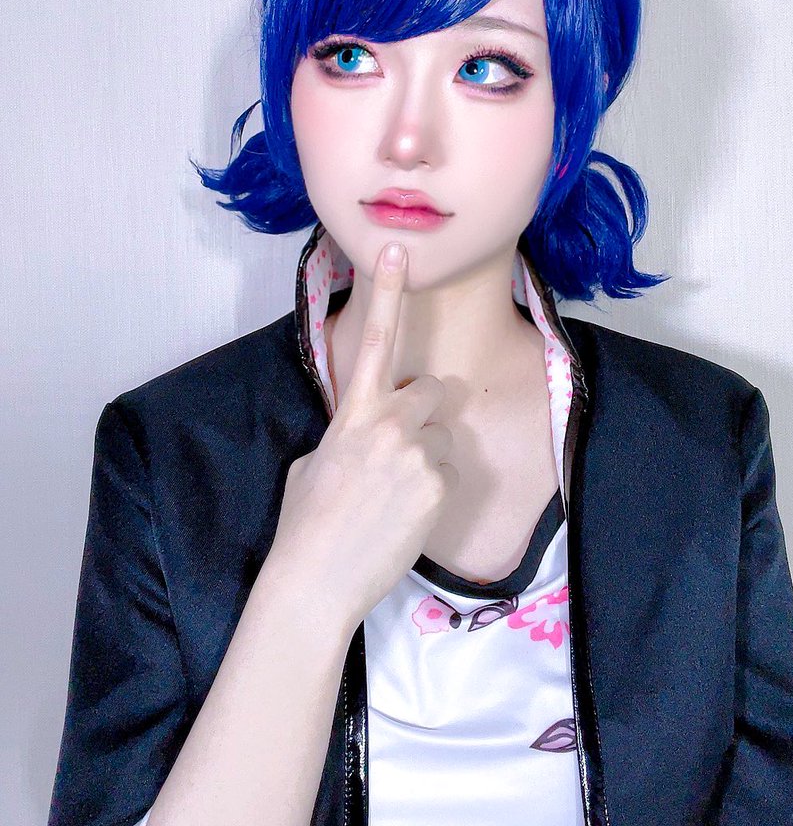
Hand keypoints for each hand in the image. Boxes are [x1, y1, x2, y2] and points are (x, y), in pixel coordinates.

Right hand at [267, 241, 457, 622]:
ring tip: (395, 494)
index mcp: (351, 411)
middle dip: (423, 409)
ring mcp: (417, 453)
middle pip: (431, 387)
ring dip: (428, 455)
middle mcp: (388, 422)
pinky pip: (449, 473)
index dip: (387, 290)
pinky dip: (434, 490)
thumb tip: (371, 429)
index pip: (371, 338)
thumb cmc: (305, 521)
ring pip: (443, 436)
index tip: (396, 249)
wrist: (316, 579)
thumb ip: (350, 430)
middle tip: (401, 444)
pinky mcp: (439, 486)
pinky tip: (405, 514)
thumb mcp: (315, 460)